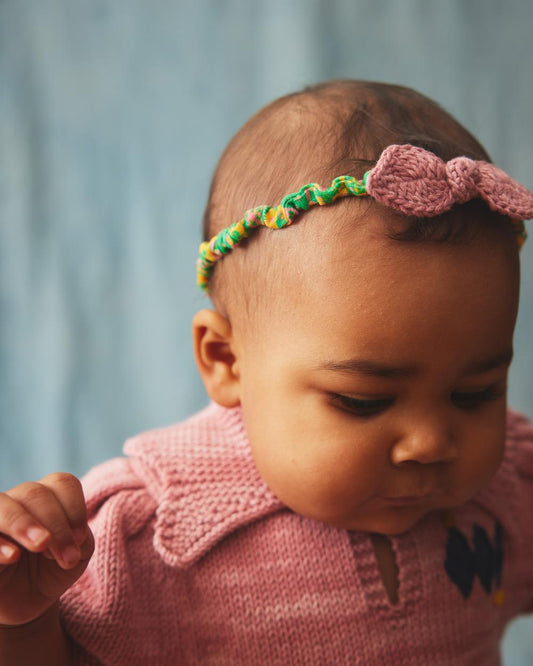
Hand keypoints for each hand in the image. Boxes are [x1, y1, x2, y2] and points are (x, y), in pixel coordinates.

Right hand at [0, 473, 93, 626]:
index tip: (80, 540)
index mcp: (49, 496)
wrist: (26, 601)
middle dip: (56, 525)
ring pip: (3, 504)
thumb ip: (79, 541)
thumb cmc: (53, 569)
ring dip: (23, 523)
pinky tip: (13, 556)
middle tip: (66, 557)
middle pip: (36, 494)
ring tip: (40, 545)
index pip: (62, 483)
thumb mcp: (76, 556)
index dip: (75, 508)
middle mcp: (19, 499)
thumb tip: (70, 537)